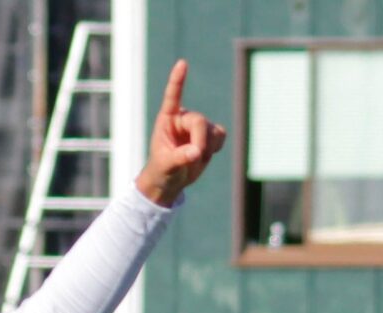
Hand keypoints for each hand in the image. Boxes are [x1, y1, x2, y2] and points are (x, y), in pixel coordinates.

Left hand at [136, 60, 226, 206]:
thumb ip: (179, 158)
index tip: (182, 63)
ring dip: (207, 148)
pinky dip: (216, 147)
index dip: (178, 80)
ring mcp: (198, 124)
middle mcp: (183, 118)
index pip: (172, 96)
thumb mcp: (166, 165)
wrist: (171, 179)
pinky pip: (220, 135)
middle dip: (200, 141)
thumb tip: (196, 152)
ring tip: (193, 159)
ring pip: (213, 130)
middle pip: (200, 121)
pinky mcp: (210, 133)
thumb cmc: (162, 169)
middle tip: (195, 158)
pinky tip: (206, 154)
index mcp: (167, 119)